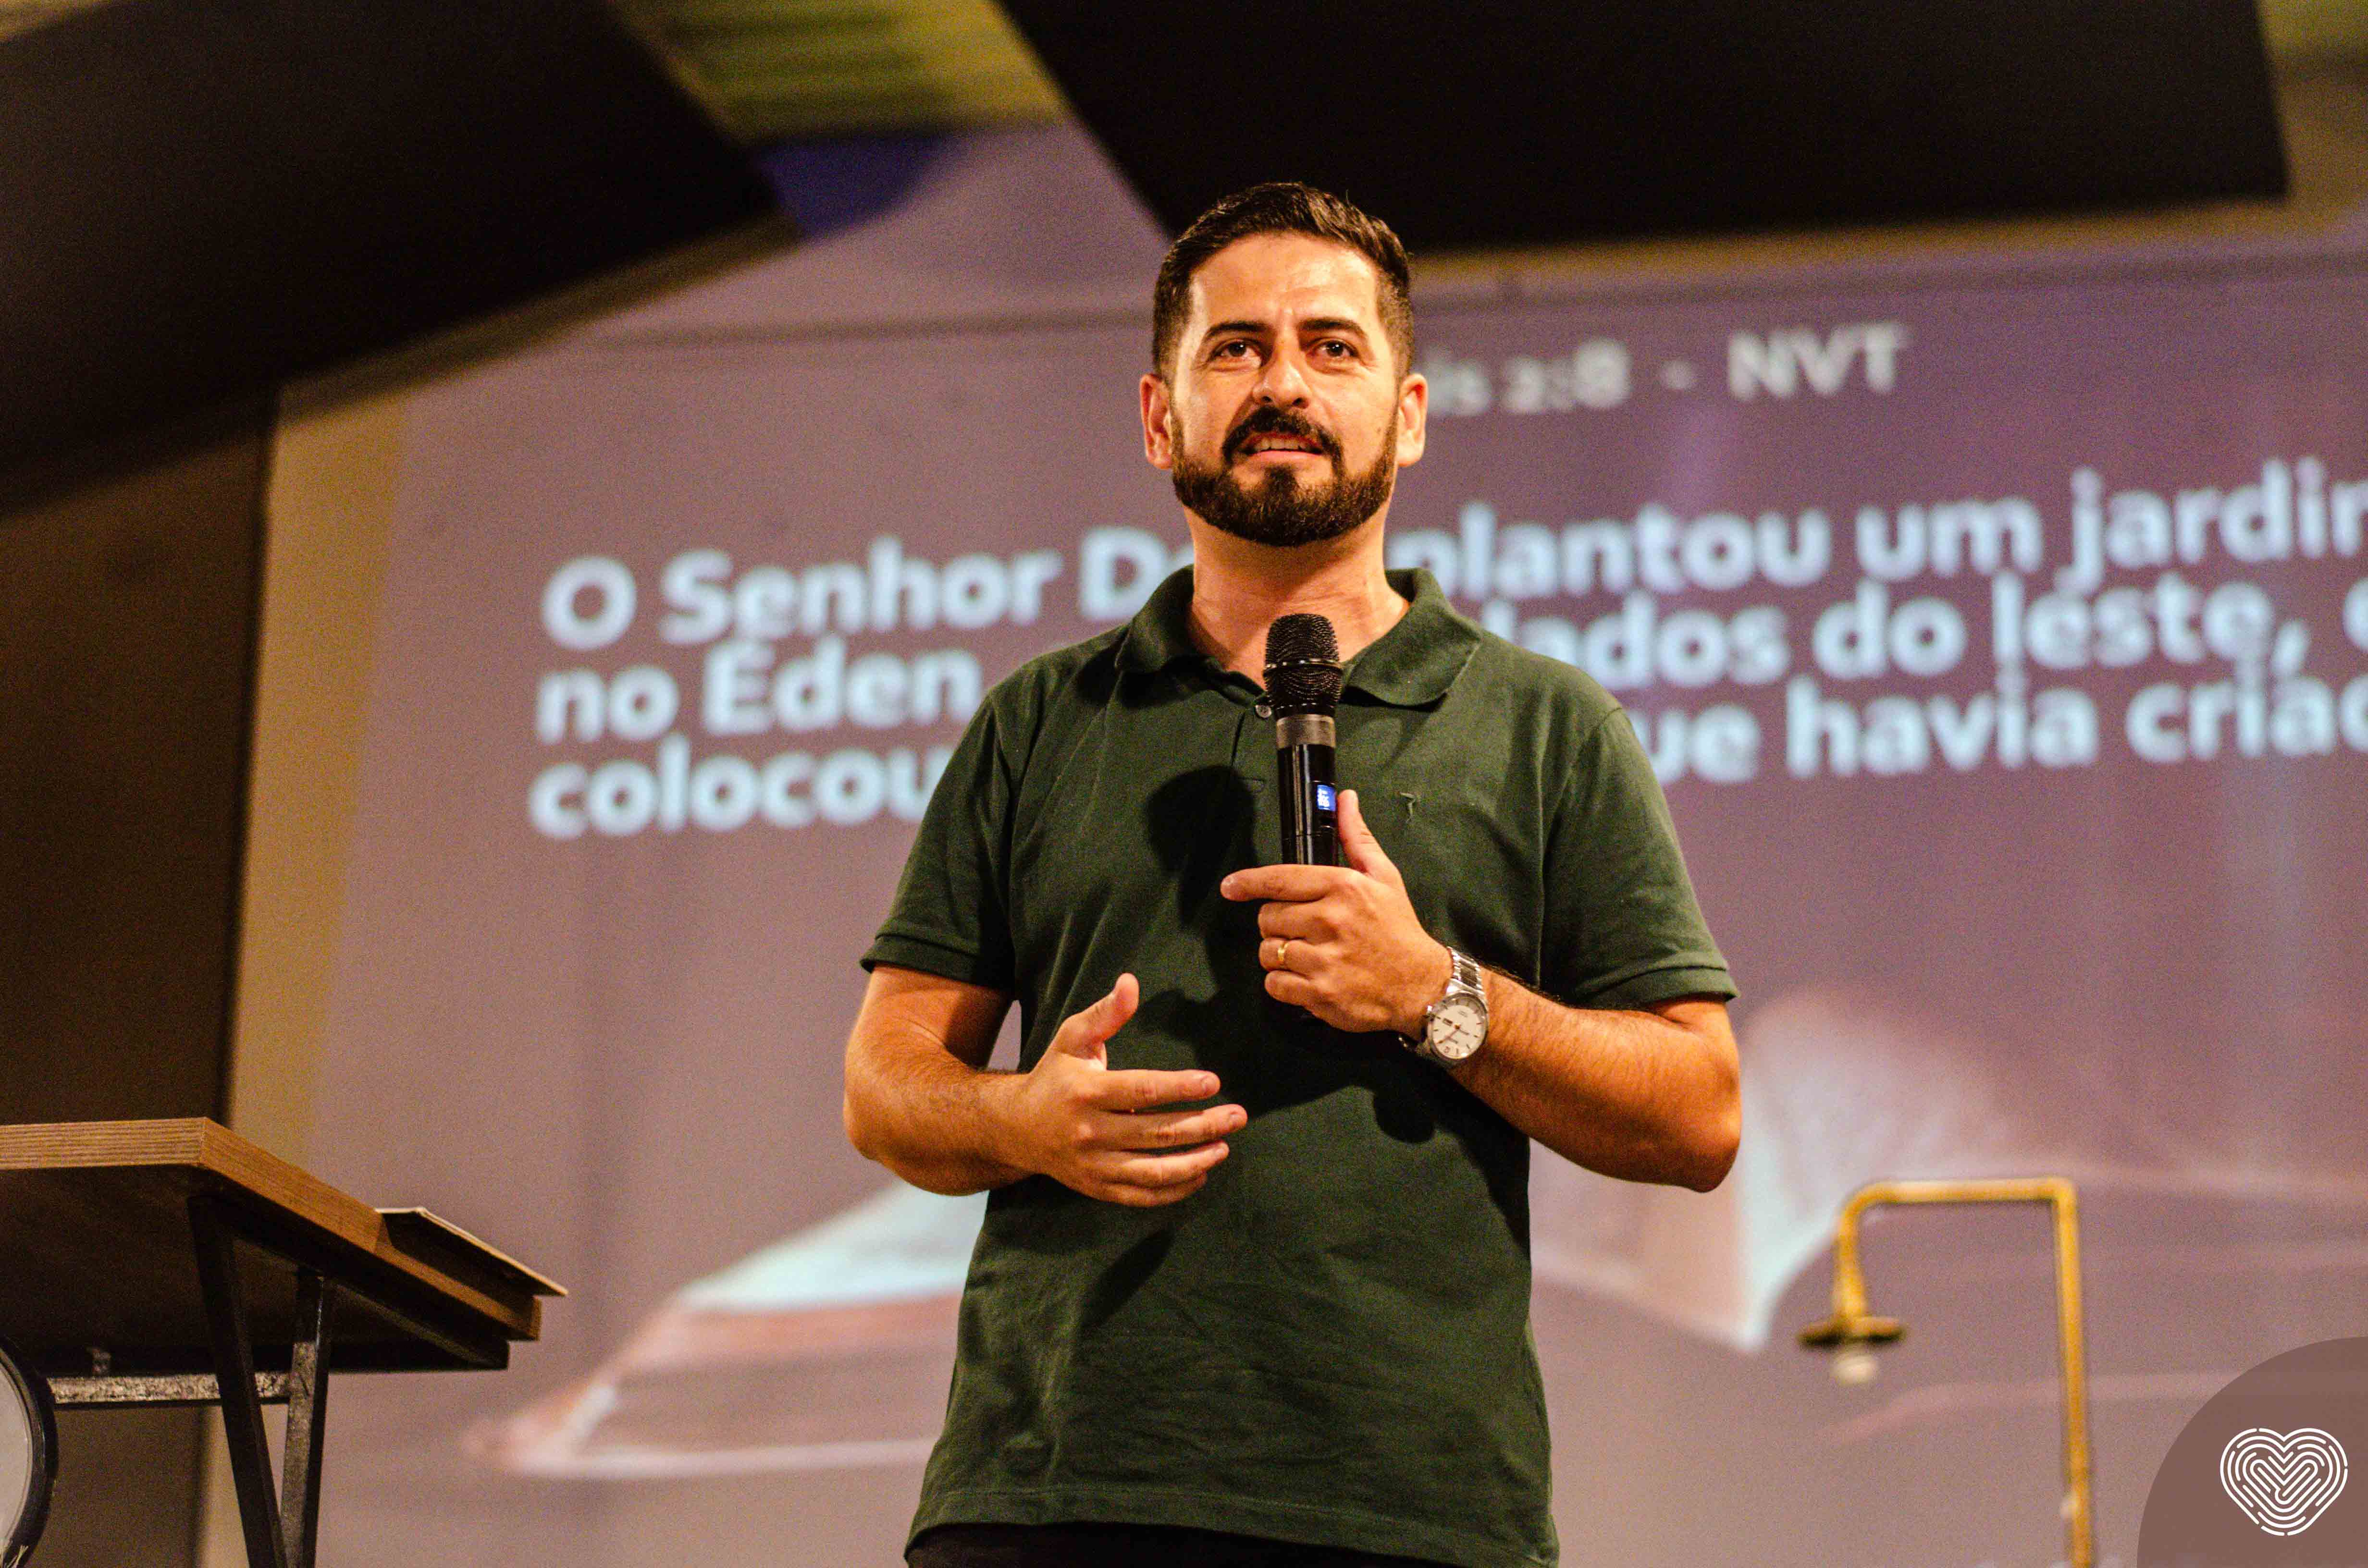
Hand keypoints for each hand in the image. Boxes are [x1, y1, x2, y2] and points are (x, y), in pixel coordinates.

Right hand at [996, 973, 1244, 1205]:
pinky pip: (1142, 1195)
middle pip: (1155, 1132)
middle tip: (1237, 1116)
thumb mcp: (1073, 1038)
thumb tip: (1131, 982)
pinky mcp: (1097, 1187)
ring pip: (1153, 1170)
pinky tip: (1200, 1174)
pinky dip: (1174, 1190)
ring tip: (1224, 1147)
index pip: (1141, 1091)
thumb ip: (1106, 1013)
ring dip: (1195, 1161)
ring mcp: (1093, 1165)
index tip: (1214, 1082)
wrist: (1015, 1128)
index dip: (1179, 1087)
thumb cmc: (1054, 1075)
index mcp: (1085, 1091)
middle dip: (1202, 1125)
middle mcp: (1089, 1132)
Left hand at [1220, 789, 1451, 1037]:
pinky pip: (1274, 984)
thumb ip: (1356, 838)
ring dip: (1279, 955)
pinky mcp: (1320, 993)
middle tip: (1303, 929)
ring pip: (1267, 952)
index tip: (1231, 887)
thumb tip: (1344, 798)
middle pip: (1268, 917)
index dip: (1248, 883)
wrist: (1422, 986)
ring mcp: (1324, 960)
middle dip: (1278, 923)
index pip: (1280, 880)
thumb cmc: (1398, 930)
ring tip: (1307, 955)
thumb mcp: (1384, 877)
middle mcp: (1330, 921)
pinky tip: (1306, 978)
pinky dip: (1283, 983)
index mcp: (1343, 888)